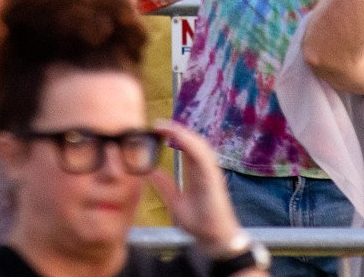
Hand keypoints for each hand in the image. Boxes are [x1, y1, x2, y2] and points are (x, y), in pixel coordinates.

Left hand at [143, 121, 245, 254]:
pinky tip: (177, 138)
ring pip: (199, 144)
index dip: (174, 135)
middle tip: (157, 124)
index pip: (187, 146)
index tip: (157, 128)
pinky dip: (190, 144)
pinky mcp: (213, 178)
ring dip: (182, 133)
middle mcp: (205, 169)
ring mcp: (211, 172)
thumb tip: (149, 172)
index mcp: (197, 172)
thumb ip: (165, 185)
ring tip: (164, 126)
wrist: (214, 239)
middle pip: (193, 141)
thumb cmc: (200, 222)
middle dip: (177, 129)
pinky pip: (202, 156)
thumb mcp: (175, 201)